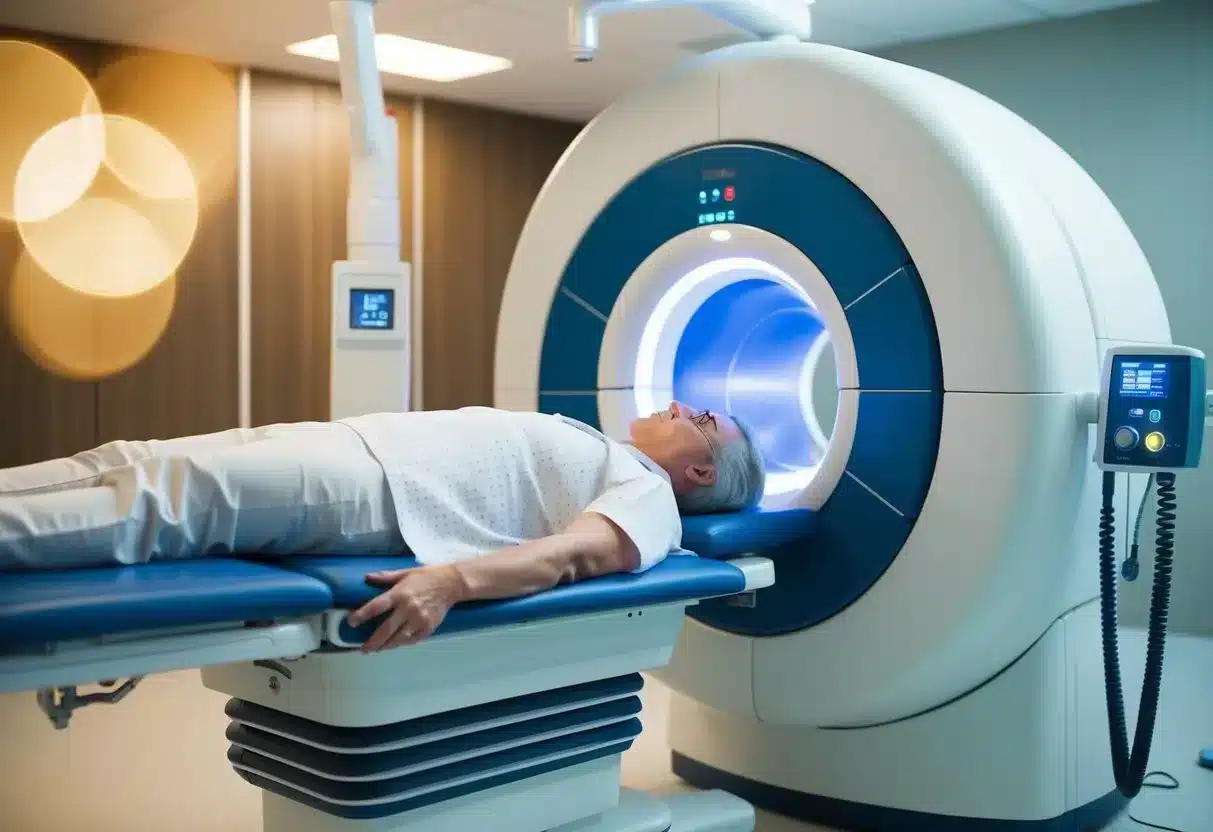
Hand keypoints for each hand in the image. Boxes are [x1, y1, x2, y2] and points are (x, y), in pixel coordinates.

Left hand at [347, 565, 464, 652]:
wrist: (452, 583)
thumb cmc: (427, 576)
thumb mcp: (405, 572)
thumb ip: (385, 577)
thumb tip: (366, 577)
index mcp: (400, 593)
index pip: (376, 606)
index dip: (361, 615)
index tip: (351, 622)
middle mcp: (408, 608)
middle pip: (386, 629)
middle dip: (373, 642)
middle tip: (363, 649)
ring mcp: (419, 619)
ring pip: (399, 638)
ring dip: (386, 646)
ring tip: (377, 649)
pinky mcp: (429, 627)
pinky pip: (413, 640)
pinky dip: (403, 643)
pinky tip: (396, 644)